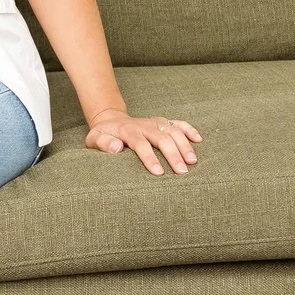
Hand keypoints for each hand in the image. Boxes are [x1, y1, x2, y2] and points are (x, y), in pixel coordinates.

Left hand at [86, 109, 200, 175]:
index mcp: (128, 130)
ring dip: (184, 145)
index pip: (141, 144)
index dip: (150, 158)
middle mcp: (145, 125)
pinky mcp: (162, 122)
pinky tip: (199, 140)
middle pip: (162, 137)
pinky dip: (189, 130)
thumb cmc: (103, 135)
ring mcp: (155, 122)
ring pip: (173, 130)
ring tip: (193, 161)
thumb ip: (103, 143)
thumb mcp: (94, 139)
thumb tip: (117, 148)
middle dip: (173, 154)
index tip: (159, 173)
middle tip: (182, 172)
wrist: (111, 120)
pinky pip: (178, 123)